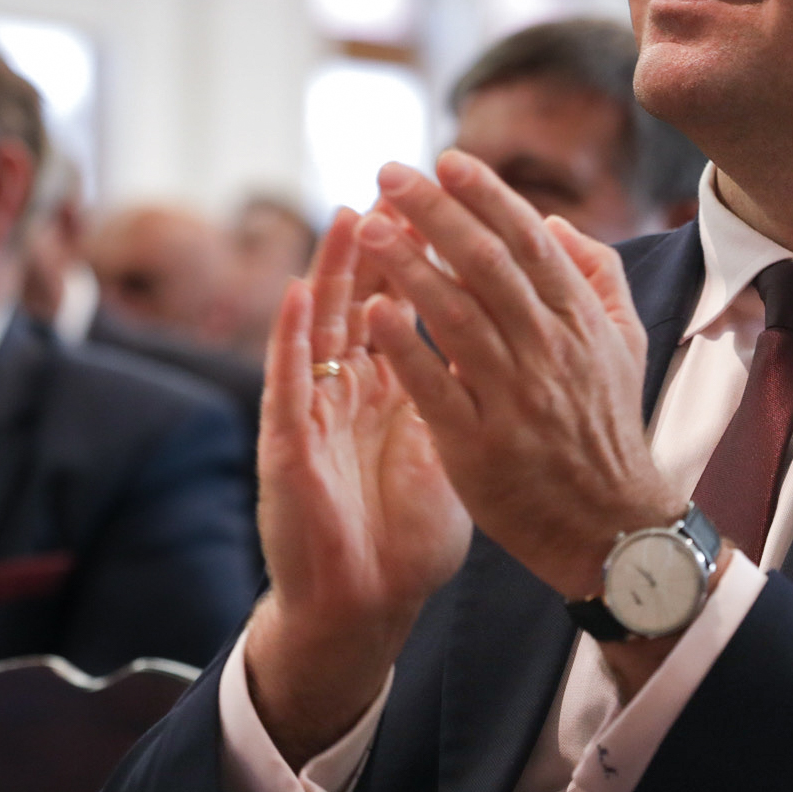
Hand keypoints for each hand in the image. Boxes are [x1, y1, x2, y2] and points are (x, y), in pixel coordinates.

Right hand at [244, 209, 470, 766]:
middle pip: (363, 299)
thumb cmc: (403, 532)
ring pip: (320, 327)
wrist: (362, 604)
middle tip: (398, 187)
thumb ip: (465, 392)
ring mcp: (314, 413)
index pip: (407, 305)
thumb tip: (506, 340)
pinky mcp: (287, 447)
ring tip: (350, 215)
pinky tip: (298, 295)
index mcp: (389, 388)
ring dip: (333, 270)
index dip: (428, 258)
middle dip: (383, 243)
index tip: (453, 208)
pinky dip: (290, 336)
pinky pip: (287, 384)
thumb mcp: (450, 449)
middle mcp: (348, 390)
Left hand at [359, 151, 686, 601]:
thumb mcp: (625, 343)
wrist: (613, 527)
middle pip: (486, 263)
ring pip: (456, 315)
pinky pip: (436, 388)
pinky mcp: (479, 446)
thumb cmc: (609, 428)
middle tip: (389, 173)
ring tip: (368, 226)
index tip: (447, 159)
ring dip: (409, 265)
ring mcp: (514, 398)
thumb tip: (553, 222)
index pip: (529, 240)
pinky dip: (405, 347)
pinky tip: (373, 312)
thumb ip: (596, 275)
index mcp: (579, 321)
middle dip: (434, 211)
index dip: (487, 194)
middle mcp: (548, 350)